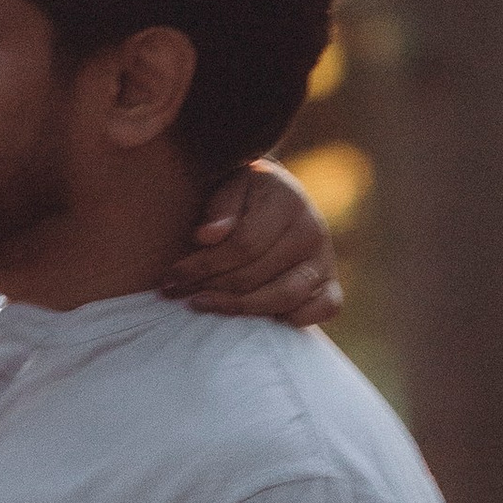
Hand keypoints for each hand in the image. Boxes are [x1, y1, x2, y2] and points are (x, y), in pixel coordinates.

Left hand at [163, 157, 342, 326]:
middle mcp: (312, 230)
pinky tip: (260, 319)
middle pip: (256, 274)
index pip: (242, 245)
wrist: (272, 194)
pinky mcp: (331, 282)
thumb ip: (220, 206)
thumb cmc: (243, 192)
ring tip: (204, 305)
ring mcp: (325, 258)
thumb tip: (207, 236)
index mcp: (288, 200)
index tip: (171, 277)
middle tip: (177, 294)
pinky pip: (326, 308)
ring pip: (285, 297)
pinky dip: (296, 318)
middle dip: (211, 287)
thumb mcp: (229, 183)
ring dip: (240, 308)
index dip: (203, 265)